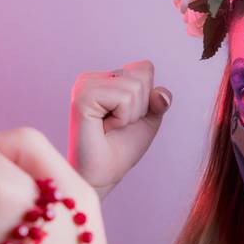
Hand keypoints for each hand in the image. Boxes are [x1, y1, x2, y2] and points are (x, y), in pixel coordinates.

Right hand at [68, 60, 171, 199]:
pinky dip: (122, 118)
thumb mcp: (148, 119)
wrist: (103, 175)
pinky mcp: (82, 96)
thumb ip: (158, 100)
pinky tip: (104, 128)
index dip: (147, 97)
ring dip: (130, 114)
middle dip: (139, 107)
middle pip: (142, 75)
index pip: (144, 68)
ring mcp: (84, 85)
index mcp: (105, 79)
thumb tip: (161, 94)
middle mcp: (92, 78)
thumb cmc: (120, 148)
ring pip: (135, 86)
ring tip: (110, 127)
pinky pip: (123, 98)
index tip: (126, 117)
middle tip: (117, 125)